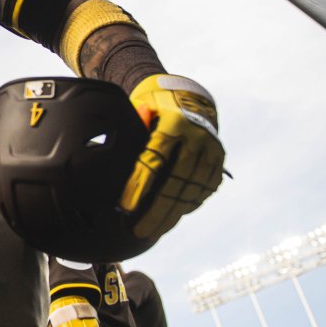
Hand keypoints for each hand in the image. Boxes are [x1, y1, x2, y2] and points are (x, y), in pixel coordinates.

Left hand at [122, 74, 224, 239]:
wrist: (190, 96)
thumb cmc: (155, 105)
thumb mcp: (141, 108)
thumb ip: (130, 129)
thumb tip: (105, 151)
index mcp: (173, 122)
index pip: (154, 160)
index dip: (140, 186)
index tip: (125, 207)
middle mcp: (196, 137)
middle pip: (175, 181)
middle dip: (156, 210)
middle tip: (139, 230)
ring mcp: (211, 149)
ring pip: (191, 189)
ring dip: (172, 214)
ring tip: (153, 230)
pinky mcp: (219, 159)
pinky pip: (204, 189)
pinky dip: (188, 205)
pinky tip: (172, 218)